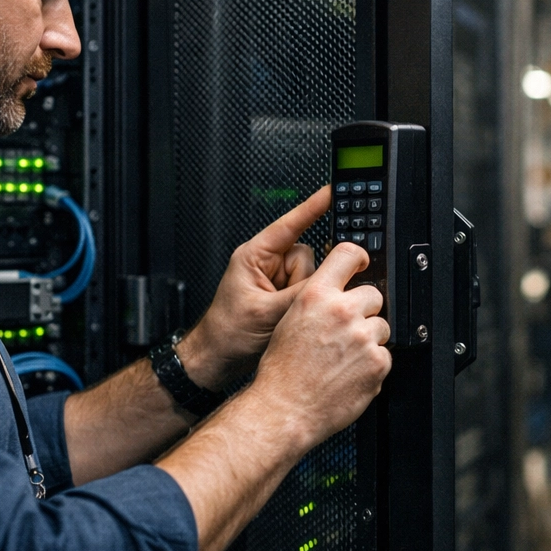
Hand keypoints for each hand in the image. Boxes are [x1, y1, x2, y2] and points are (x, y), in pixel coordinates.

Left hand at [178, 186, 329, 387]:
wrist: (217, 359)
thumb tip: (331, 283)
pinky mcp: (283, 295)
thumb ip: (302, 296)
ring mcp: (277, 280)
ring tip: (279, 315)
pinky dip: (303, 305)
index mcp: (255, 256)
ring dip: (302, 298)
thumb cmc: (227, 333)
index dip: (313, 207)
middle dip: (303, 283)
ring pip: (312, 277)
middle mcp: (267, 264)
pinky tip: (286, 318)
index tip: (332, 191)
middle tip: (282, 303)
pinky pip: (307, 292)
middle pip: (308, 258)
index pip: (290, 224)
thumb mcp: (267, 313)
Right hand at [250, 242, 391, 447]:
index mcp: (316, 296)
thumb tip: (338, 292)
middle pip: (373, 294)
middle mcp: (342, 311)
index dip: (359, 258)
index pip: (348, 254)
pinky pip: (384, 355)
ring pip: (381, 326)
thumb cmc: (281, 371)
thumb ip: (317, 301)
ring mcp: (363, 337)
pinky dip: (371, 364)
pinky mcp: (378, 363)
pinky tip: (349, 373)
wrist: (284, 409)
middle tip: (345, 331)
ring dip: (369, 339)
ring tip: (344, 357)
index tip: (363, 264)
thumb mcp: (289, 320)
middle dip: (364, 310)